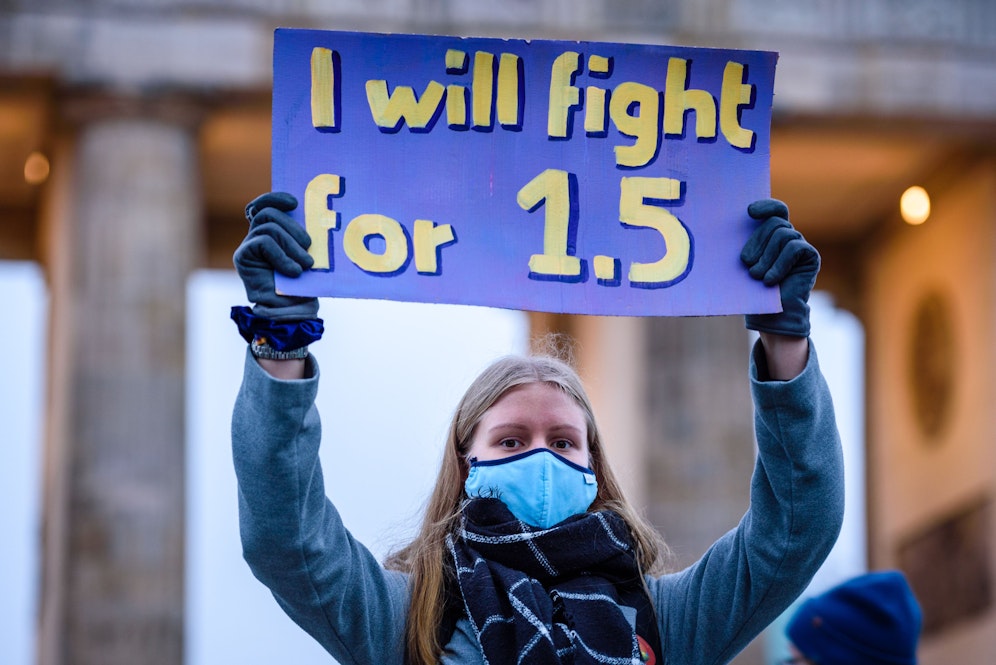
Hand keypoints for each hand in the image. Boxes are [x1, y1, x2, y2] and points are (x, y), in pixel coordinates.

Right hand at [234, 192, 318, 320]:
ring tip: (305, 265)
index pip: (265, 206)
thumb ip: (301, 236)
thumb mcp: (306, 254)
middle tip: (309, 246)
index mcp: (271, 233)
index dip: (276, 198)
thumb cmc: (303, 285)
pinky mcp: (242, 257)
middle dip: (293, 227)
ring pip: (268, 227)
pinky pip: (263, 242)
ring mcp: (248, 247)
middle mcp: (256, 237)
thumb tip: (310, 215)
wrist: (291, 312)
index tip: (294, 202)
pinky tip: (293, 271)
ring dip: (291, 244)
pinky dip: (282, 256)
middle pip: (269, 213)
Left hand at [741, 199, 819, 337]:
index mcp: (773, 234)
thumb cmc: (753, 289)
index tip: (749, 212)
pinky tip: (770, 280)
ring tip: (757, 276)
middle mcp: (789, 236)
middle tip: (747, 263)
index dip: (767, 206)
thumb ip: (745, 245)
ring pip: (783, 234)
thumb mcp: (745, 264)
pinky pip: (794, 248)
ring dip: (766, 257)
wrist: (771, 315)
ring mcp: (801, 245)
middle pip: (774, 223)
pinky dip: (779, 264)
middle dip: (757, 242)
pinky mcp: (810, 256)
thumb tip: (726, 227)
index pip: (776, 210)